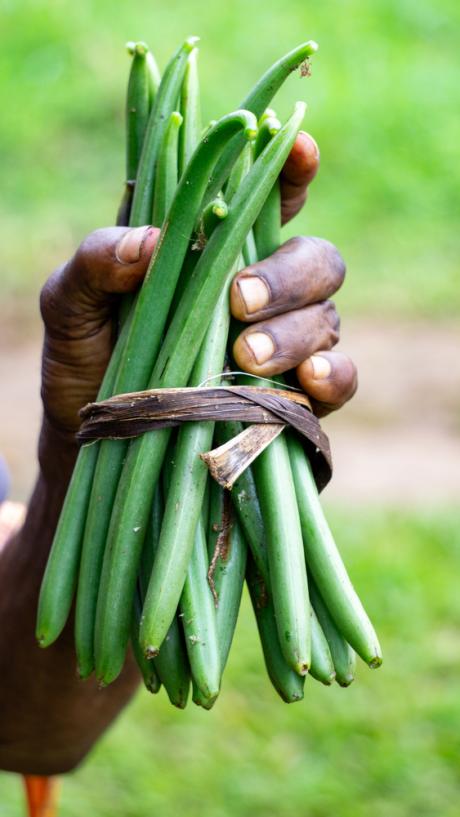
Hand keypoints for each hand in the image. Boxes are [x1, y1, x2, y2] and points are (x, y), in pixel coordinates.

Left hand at [40, 133, 354, 455]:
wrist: (96, 442)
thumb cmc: (86, 359)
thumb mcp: (70, 305)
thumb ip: (96, 262)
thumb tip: (150, 241)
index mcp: (212, 251)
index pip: (267, 198)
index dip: (290, 168)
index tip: (296, 145)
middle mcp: (262, 292)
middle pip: (316, 258)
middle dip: (286, 274)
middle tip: (238, 301)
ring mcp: (286, 346)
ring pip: (327, 317)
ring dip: (295, 333)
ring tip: (245, 357)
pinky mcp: (297, 401)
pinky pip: (341, 379)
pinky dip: (334, 375)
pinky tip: (310, 381)